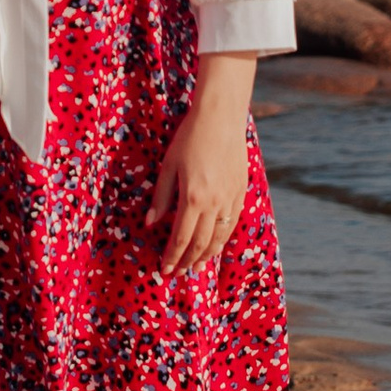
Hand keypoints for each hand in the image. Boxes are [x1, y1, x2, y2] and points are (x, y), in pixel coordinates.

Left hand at [149, 91, 253, 271]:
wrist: (221, 118)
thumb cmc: (189, 138)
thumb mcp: (168, 166)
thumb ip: (161, 198)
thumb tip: (150, 224)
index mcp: (192, 198)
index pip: (181, 238)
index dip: (172, 256)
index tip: (165, 269)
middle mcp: (214, 203)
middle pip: (200, 243)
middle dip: (188, 260)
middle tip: (179, 273)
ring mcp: (230, 198)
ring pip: (219, 236)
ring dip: (207, 255)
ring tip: (197, 267)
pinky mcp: (240, 191)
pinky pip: (232, 222)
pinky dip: (223, 238)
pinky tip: (216, 244)